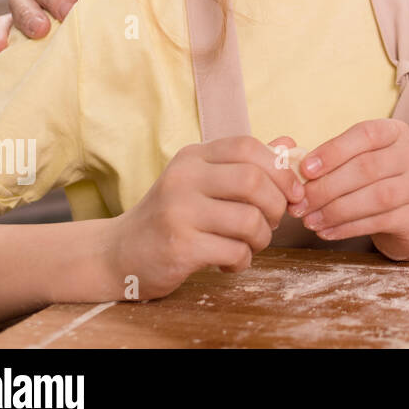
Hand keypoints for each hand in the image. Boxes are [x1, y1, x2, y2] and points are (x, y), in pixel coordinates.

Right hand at [101, 136, 304, 300]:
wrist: (117, 254)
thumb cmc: (172, 216)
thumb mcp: (202, 181)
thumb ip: (243, 164)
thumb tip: (289, 145)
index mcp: (193, 157)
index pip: (247, 146)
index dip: (279, 169)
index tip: (291, 192)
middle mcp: (183, 179)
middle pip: (254, 181)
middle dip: (276, 205)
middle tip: (272, 222)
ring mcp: (178, 212)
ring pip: (249, 220)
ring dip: (262, 238)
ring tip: (250, 244)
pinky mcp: (179, 247)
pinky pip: (234, 251)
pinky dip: (242, 260)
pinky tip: (230, 263)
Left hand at [288, 119, 408, 260]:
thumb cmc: (377, 184)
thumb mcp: (361, 162)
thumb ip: (332, 160)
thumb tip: (289, 163)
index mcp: (396, 132)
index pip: (366, 134)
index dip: (334, 150)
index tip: (305, 169)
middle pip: (367, 168)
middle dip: (327, 187)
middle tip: (299, 203)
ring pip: (374, 196)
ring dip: (335, 210)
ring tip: (309, 220)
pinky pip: (379, 221)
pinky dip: (348, 228)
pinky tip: (327, 231)